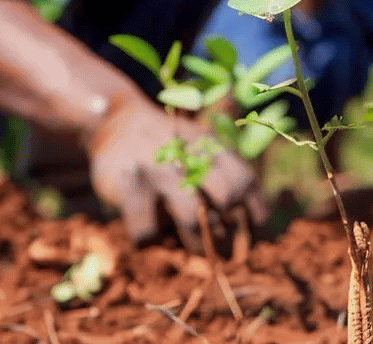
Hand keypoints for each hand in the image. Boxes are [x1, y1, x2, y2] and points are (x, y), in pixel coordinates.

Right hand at [86, 98, 268, 251]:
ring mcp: (156, 168)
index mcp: (208, 144)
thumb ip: (219, 176)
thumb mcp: (195, 148)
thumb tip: (241, 227)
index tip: (258, 235)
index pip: (243, 178)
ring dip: (197, 243)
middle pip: (225, 194)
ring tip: (195, 250)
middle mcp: (186, 152)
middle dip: (228, 227)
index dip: (256, 210)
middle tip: (222, 246)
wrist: (114, 121)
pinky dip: (152, 242)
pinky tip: (151, 237)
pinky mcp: (126, 185)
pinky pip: (147, 231)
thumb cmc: (165, 147)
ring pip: (190, 217)